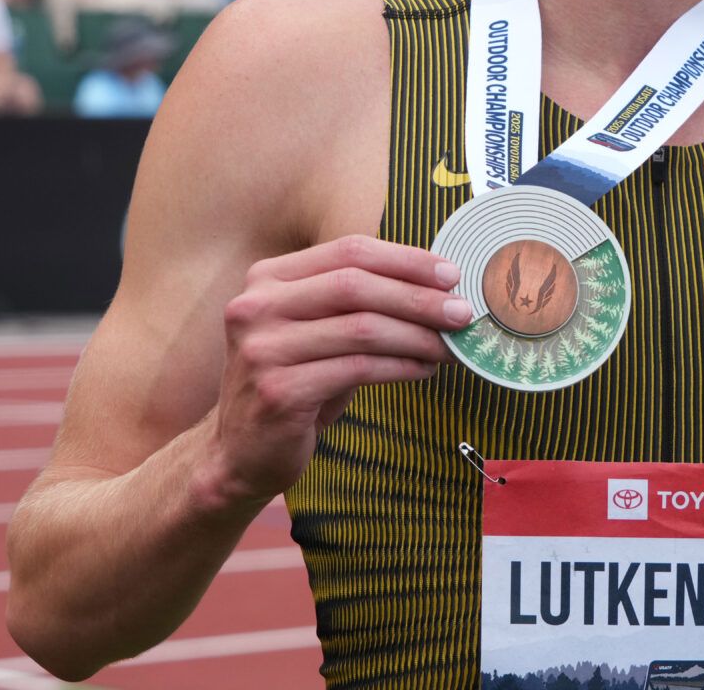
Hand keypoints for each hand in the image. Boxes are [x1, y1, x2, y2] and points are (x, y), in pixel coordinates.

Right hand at [204, 236, 471, 506]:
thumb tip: (438, 289)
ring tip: (449, 347)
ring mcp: (263, 348)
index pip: (348, 250)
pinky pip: (357, 369)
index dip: (405, 259)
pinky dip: (400, 367)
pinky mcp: (278, 390)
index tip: (450, 274)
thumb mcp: (317, 330)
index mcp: (268, 278)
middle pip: (356, 285)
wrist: (241, 453)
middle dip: (418, 297)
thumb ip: (360, 303)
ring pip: (361, 328)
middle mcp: (257, 306)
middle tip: (461, 312)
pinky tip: (423, 370)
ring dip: (417, 336)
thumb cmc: (294, 383)